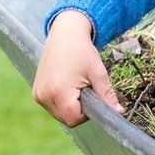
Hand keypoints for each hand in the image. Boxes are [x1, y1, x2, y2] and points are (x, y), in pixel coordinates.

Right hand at [32, 9, 124, 126]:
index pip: (74, 119)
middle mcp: (44, 95)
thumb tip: (119, 113)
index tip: (92, 96)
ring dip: (70, 106)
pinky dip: (62, 101)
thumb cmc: (83, 51)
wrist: (65, 34)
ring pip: (59, 115)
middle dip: (79, 110)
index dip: (87, 113)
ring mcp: (38, 95)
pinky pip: (52, 107)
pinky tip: (66, 85)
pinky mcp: (36, 92)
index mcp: (59, 91)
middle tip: (85, 88)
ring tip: (75, 85)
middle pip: (66, 119)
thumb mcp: (98, 73)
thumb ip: (107, 95)